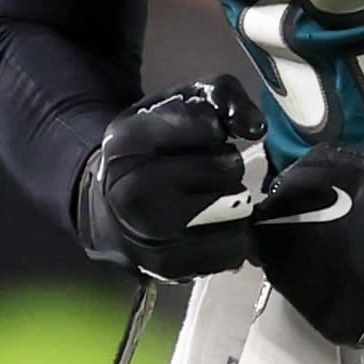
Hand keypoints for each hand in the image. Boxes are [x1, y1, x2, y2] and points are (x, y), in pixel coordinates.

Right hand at [75, 76, 266, 280]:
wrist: (108, 208)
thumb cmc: (151, 150)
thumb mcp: (174, 105)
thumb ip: (221, 96)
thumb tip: (255, 128)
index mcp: (126, 140)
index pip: (207, 124)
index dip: (214, 127)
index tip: (202, 135)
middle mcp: (132, 187)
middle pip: (227, 167)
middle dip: (226, 165)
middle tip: (206, 170)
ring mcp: (149, 232)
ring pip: (236, 208)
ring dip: (234, 201)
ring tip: (210, 198)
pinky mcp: (169, 267)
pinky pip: (234, 248)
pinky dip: (234, 236)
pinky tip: (214, 226)